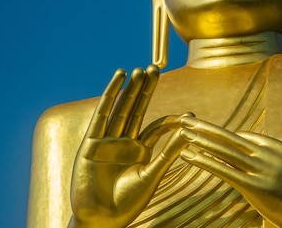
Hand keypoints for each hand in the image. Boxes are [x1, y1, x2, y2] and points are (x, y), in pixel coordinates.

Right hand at [69, 66, 188, 227]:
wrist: (101, 219)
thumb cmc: (127, 203)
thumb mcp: (152, 175)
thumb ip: (168, 153)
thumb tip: (188, 132)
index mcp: (140, 151)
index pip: (157, 127)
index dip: (172, 119)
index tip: (190, 114)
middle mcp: (124, 142)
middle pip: (137, 109)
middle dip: (145, 89)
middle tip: (155, 68)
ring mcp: (108, 140)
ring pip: (121, 108)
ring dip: (131, 89)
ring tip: (139, 70)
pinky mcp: (92, 142)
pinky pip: (102, 114)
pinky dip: (110, 95)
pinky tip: (118, 78)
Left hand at [178, 116, 281, 227]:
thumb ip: (275, 158)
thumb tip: (258, 152)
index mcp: (278, 148)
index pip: (245, 137)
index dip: (224, 136)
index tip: (206, 131)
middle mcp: (269, 155)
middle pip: (230, 137)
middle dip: (205, 128)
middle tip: (185, 118)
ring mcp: (262, 170)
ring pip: (225, 151)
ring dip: (201, 140)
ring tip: (183, 132)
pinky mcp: (255, 188)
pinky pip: (225, 170)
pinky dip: (205, 161)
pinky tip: (190, 155)